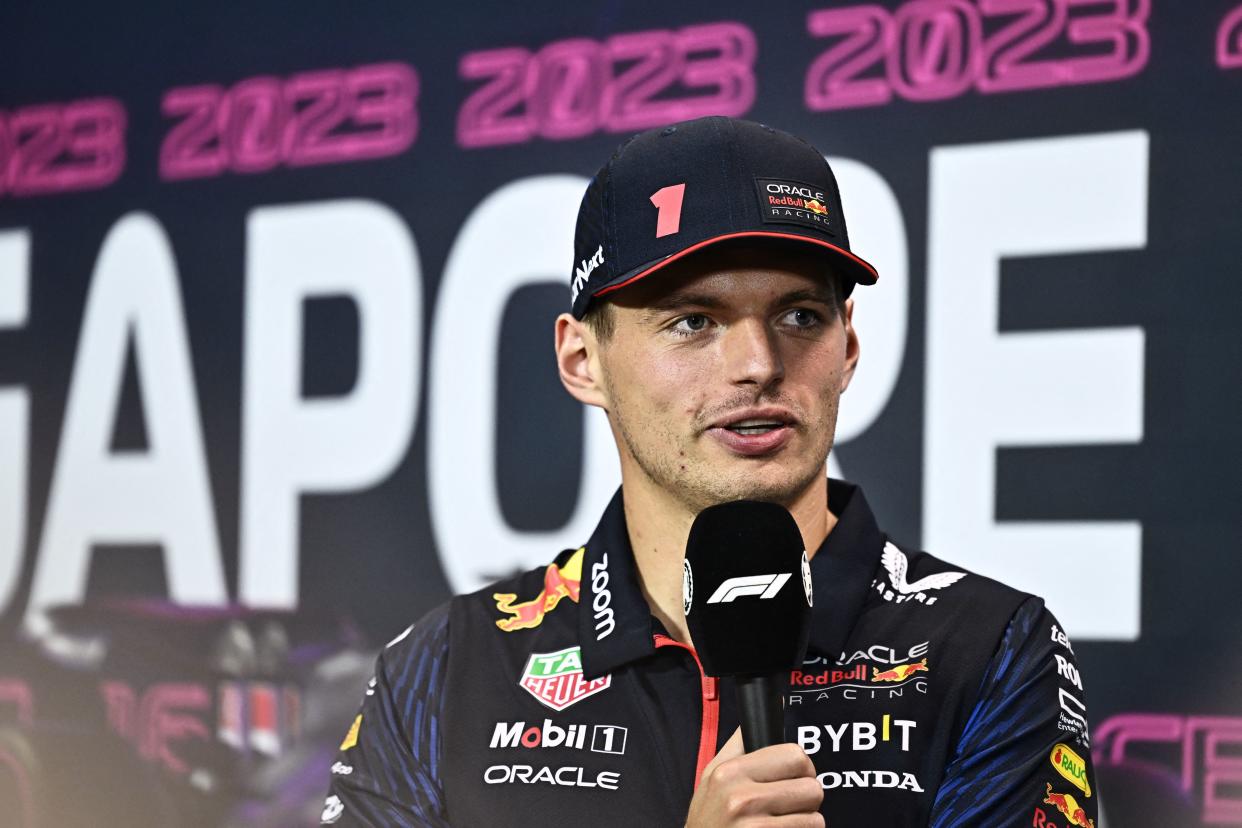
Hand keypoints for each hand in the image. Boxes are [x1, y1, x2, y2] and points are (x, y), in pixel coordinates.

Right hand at [685, 727, 823, 826]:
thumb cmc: (709, 817)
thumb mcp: (713, 775)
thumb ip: (740, 744)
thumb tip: (770, 707)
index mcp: (730, 772)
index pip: (794, 755)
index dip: (801, 767)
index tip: (794, 776)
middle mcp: (742, 798)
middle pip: (811, 787)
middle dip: (807, 796)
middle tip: (792, 802)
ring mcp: (755, 827)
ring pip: (815, 817)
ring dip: (805, 821)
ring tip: (785, 821)